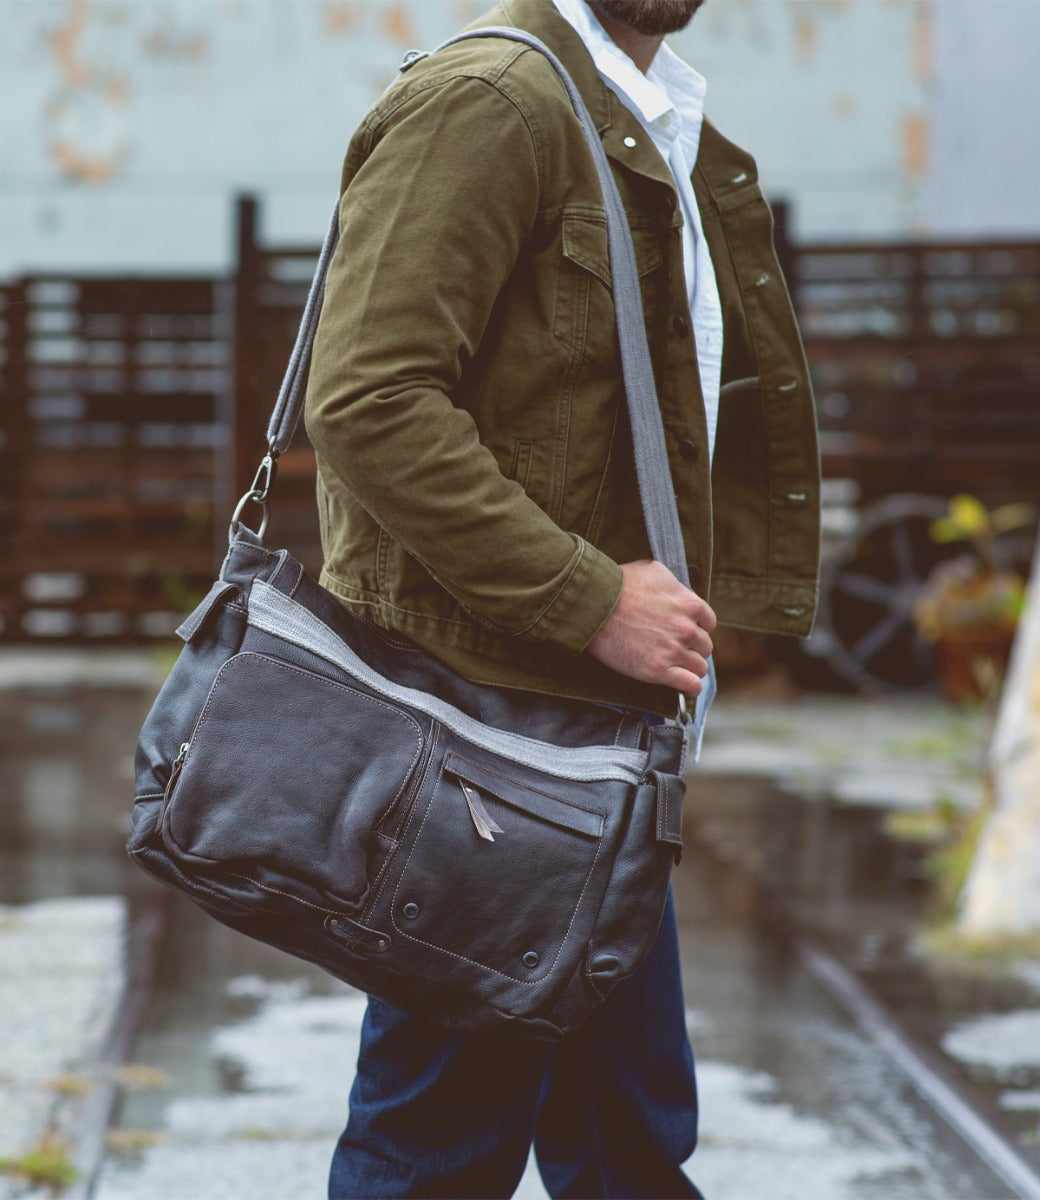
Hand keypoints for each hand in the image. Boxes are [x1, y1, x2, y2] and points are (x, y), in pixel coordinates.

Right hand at [586, 560, 715, 693]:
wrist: (594, 606)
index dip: (697, 627)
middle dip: (692, 647)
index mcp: (689, 604)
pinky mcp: (658, 671)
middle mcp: (686, 629)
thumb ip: (674, 585)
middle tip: (675, 647)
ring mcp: (673, 651)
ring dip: (691, 667)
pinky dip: (691, 687)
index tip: (686, 631)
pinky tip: (687, 687)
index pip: (709, 623)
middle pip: (705, 646)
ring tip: (679, 667)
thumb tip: (680, 593)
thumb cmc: (619, 584)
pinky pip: (690, 684)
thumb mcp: (653, 570)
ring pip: (700, 667)